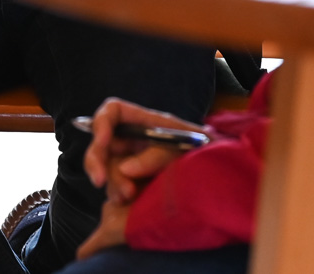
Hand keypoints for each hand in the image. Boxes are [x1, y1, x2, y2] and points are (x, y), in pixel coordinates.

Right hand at [74, 98, 202, 258]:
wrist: (218, 176)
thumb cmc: (203, 151)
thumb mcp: (183, 146)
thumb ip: (156, 155)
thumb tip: (127, 169)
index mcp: (143, 122)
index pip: (112, 112)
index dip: (102, 123)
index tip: (102, 141)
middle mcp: (132, 141)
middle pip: (100, 143)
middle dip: (95, 161)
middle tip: (99, 180)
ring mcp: (130, 163)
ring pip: (106, 169)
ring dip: (113, 182)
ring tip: (130, 195)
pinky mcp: (132, 184)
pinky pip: (114, 188)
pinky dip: (118, 194)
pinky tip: (130, 200)